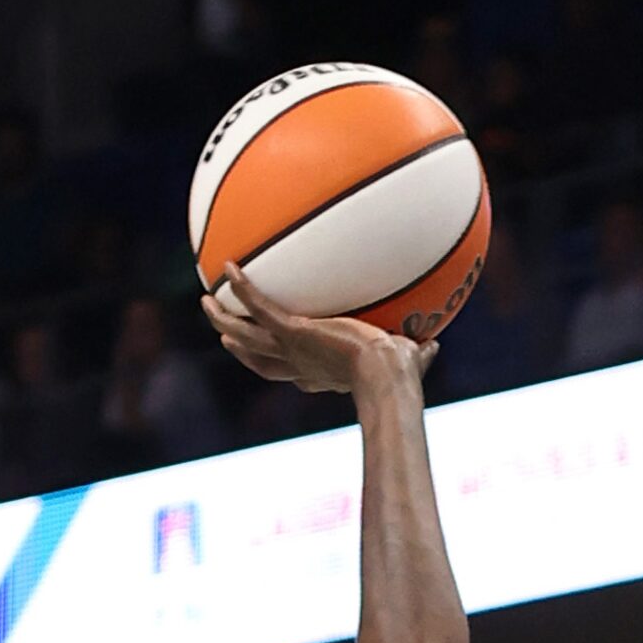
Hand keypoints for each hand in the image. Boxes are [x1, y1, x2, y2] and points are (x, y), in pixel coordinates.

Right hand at [202, 263, 437, 396]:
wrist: (385, 376)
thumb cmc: (400, 375)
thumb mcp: (410, 359)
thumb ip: (418, 353)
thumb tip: (435, 345)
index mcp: (323, 374)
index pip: (295, 375)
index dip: (281, 368)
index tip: (274, 359)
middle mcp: (302, 365)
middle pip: (260, 361)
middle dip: (242, 348)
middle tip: (226, 336)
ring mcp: (293, 350)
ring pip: (246, 338)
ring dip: (225, 320)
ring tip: (208, 302)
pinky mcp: (292, 332)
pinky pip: (260, 306)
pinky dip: (244, 288)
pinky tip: (229, 266)